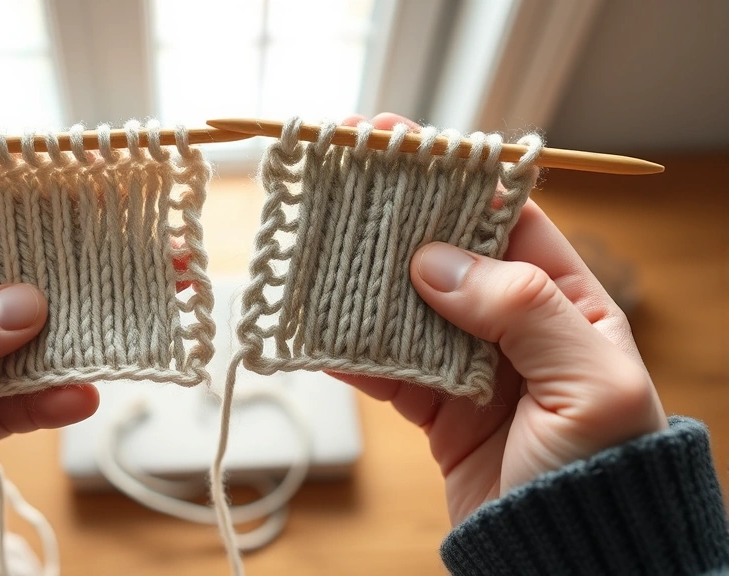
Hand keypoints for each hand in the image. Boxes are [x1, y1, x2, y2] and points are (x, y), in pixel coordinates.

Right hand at [333, 113, 667, 523]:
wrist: (571, 562)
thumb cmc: (601, 475)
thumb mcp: (588, 385)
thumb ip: (522, 310)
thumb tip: (435, 262)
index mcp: (567, 302)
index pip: (504, 217)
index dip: (451, 177)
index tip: (397, 141)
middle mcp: (514, 324)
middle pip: (442, 253)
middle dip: (392, 216)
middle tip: (337, 177)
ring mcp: (468, 363)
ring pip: (402, 304)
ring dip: (358, 278)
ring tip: (311, 245)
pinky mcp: (432, 406)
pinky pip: (382, 364)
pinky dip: (346, 346)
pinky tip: (311, 324)